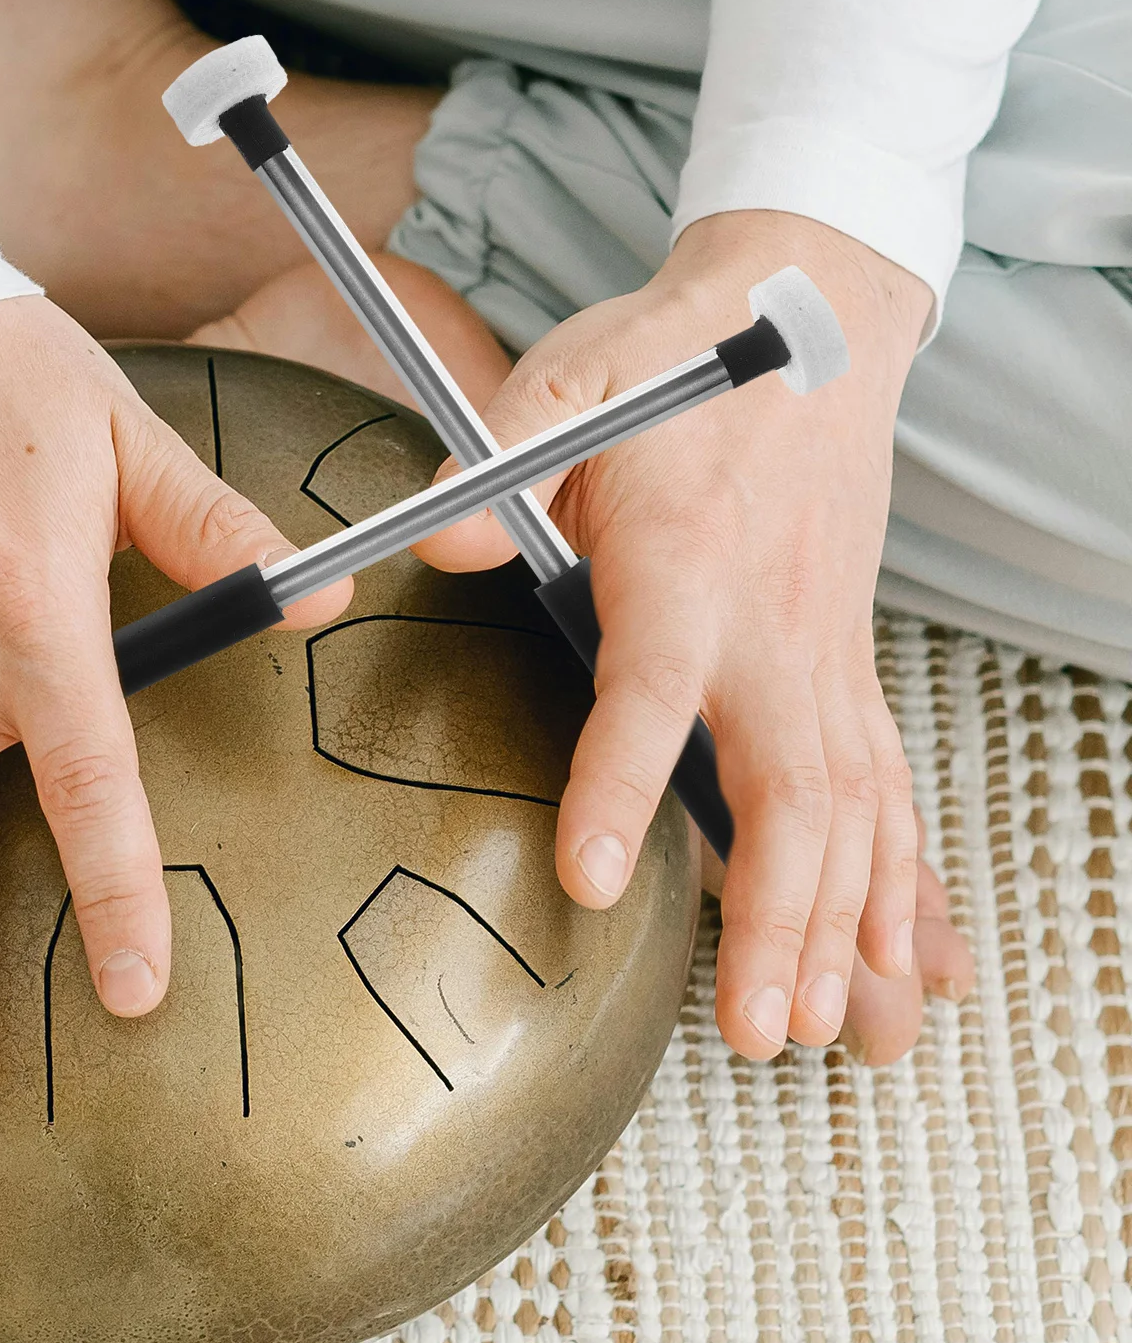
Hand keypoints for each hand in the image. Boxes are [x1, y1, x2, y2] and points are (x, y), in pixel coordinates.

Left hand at [416, 210, 935, 1057]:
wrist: (811, 309)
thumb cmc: (679, 355)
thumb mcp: (570, 381)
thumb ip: (501, 463)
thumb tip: (434, 541)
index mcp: (686, 558)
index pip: (652, 689)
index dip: (619, 784)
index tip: (587, 880)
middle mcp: (771, 620)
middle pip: (789, 785)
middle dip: (781, 916)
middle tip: (762, 1031)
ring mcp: (824, 644)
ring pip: (853, 805)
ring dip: (848, 923)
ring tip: (839, 1033)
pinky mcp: (846, 654)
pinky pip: (887, 778)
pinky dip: (902, 874)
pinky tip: (907, 955)